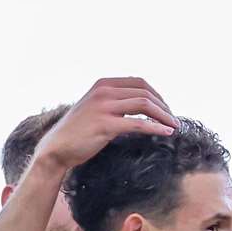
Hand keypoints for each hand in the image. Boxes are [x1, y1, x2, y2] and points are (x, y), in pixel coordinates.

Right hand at [33, 77, 176, 174]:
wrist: (56, 148)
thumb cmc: (78, 132)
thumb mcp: (95, 108)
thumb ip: (113, 102)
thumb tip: (139, 105)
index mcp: (103, 84)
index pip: (139, 82)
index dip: (157, 95)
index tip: (165, 108)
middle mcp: (103, 91)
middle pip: (145, 92)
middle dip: (163, 106)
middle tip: (173, 119)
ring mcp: (104, 107)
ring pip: (144, 104)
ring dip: (164, 115)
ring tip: (174, 126)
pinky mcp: (106, 125)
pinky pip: (138, 123)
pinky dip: (156, 127)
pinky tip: (166, 133)